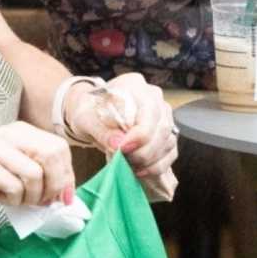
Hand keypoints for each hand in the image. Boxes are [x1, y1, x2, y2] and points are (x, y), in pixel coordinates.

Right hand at [0, 121, 75, 207]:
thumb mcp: (7, 166)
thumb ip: (34, 175)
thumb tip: (61, 197)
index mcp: (20, 132)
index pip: (59, 148)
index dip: (67, 175)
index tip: (64, 197)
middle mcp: (10, 136)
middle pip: (51, 157)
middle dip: (55, 186)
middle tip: (44, 203)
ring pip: (34, 174)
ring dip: (32, 196)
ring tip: (21, 202)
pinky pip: (13, 187)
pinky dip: (14, 200)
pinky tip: (4, 200)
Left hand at [64, 73, 179, 200]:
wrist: (92, 115)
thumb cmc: (89, 113)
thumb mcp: (86, 119)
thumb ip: (101, 130)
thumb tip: (117, 145)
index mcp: (135, 86)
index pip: (149, 110)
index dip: (140, 135)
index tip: (122, 150)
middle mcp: (154, 98)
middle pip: (163, 128)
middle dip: (144, 152)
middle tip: (125, 163)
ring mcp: (163, 115)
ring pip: (169, 142)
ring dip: (151, 161)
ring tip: (129, 167)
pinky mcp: (165, 134)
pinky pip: (170, 153)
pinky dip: (157, 166)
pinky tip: (139, 171)